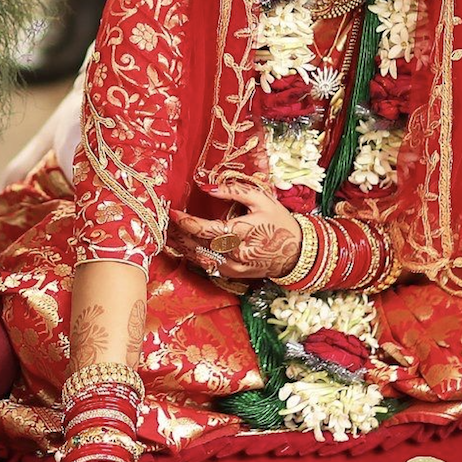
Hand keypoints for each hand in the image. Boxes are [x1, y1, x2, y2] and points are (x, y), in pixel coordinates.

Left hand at [165, 182, 300, 281]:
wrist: (298, 253)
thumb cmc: (279, 221)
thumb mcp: (261, 199)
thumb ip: (233, 191)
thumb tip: (205, 186)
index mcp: (243, 232)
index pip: (207, 229)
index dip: (187, 222)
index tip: (172, 212)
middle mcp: (237, 252)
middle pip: (198, 244)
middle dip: (178, 233)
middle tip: (162, 222)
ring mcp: (235, 267)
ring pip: (201, 258)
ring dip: (182, 246)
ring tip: (167, 233)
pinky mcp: (234, 275)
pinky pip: (209, 266)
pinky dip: (195, 256)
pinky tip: (183, 247)